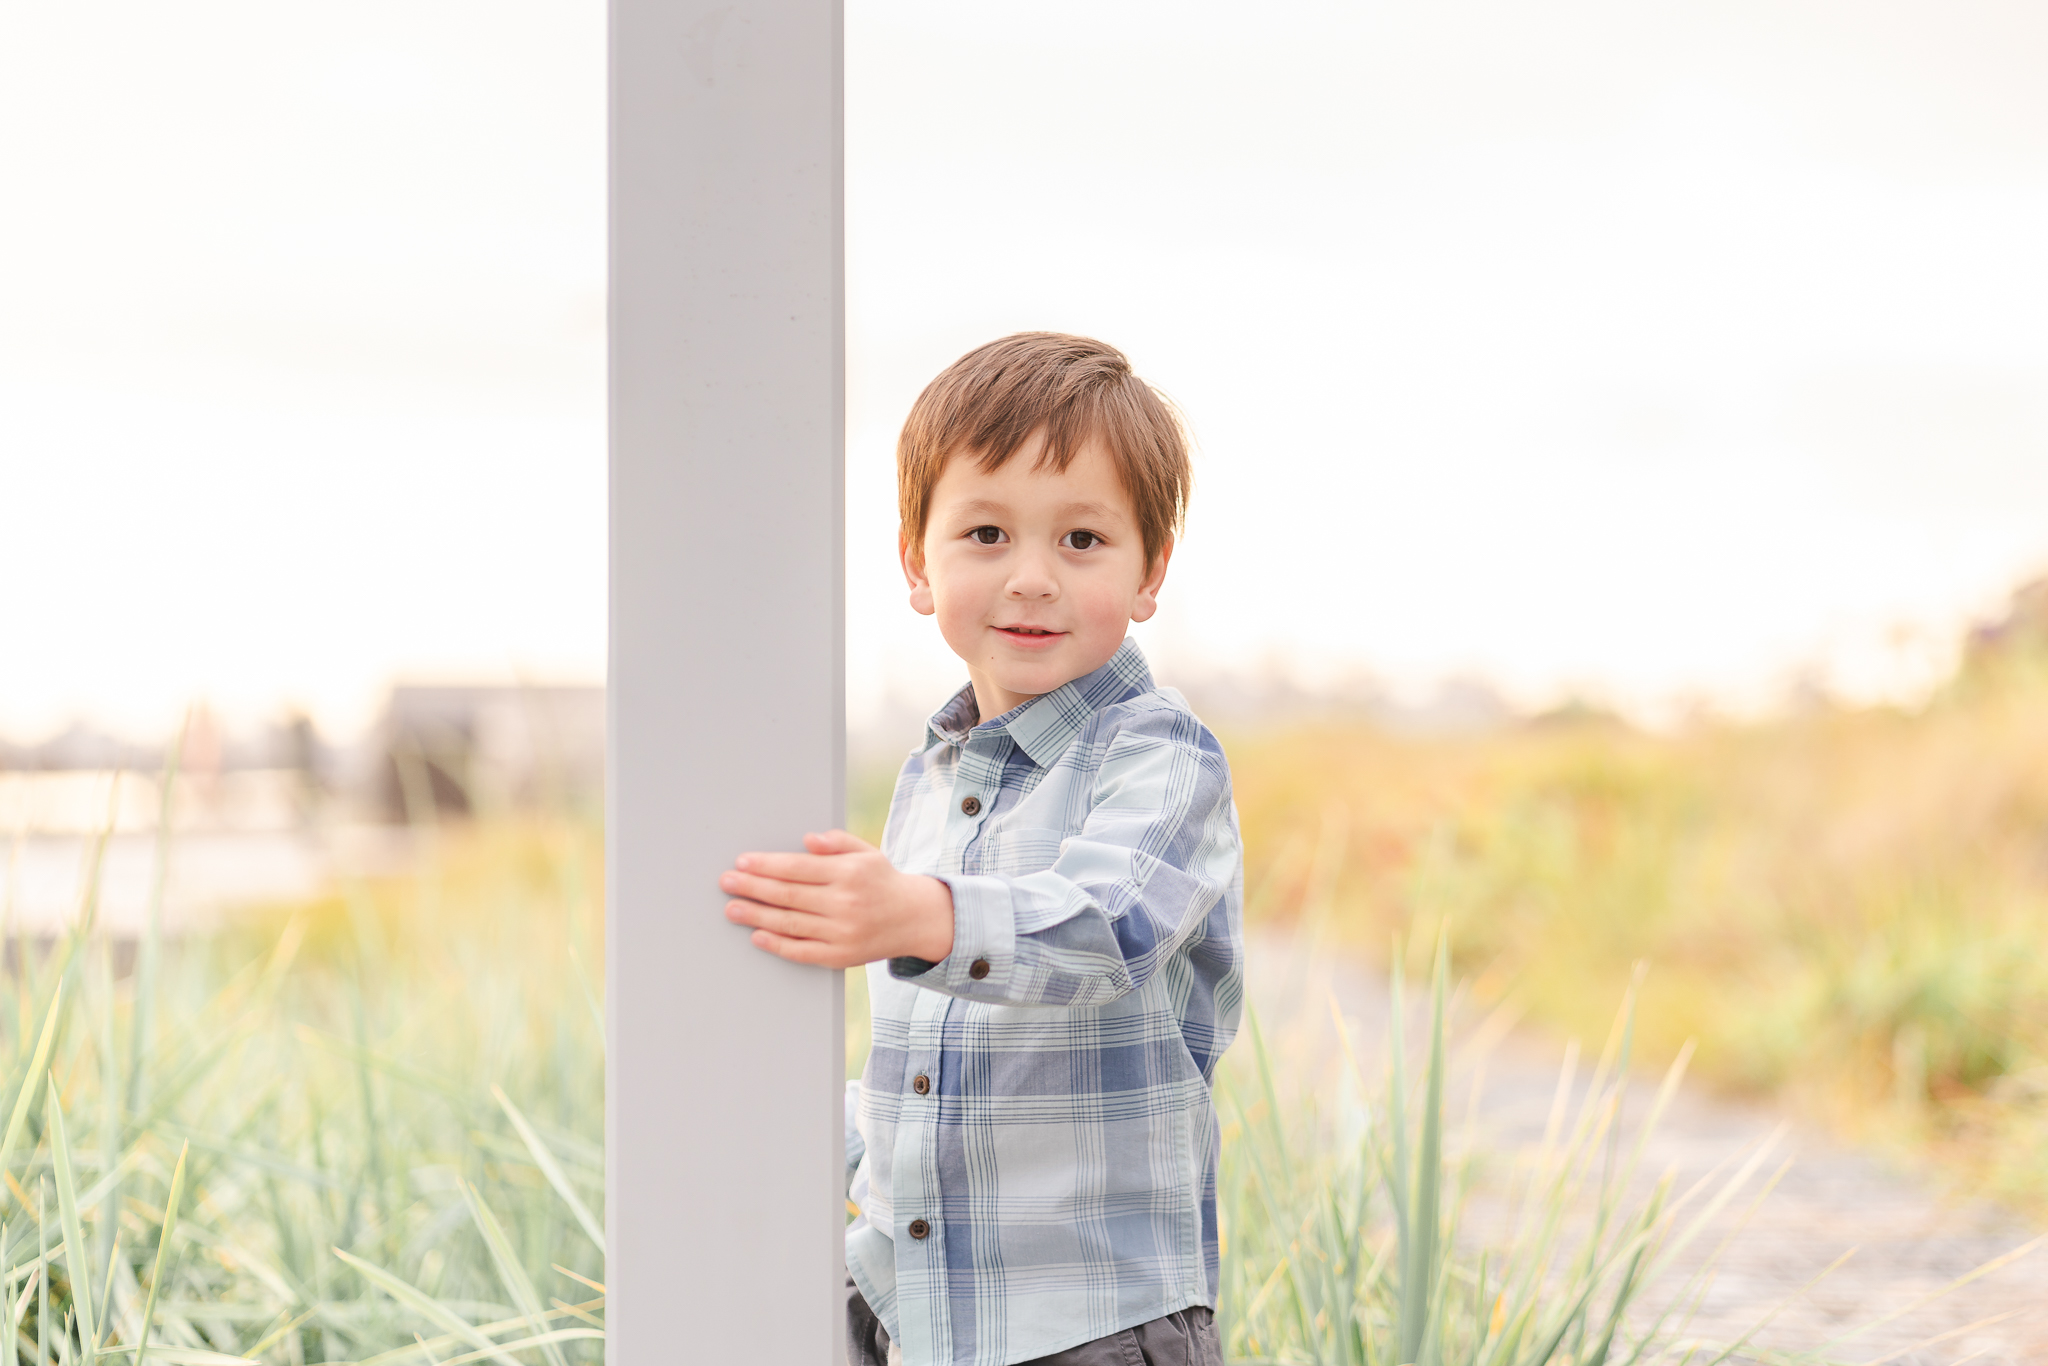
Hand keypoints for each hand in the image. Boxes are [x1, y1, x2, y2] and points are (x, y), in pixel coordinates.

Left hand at [720, 829, 954, 968]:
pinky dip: (777, 945)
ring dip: (756, 916)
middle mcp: (846, 903)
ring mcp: (843, 932)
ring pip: (790, 924)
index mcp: (850, 873)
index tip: (742, 862)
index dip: (766, 865)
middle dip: (752, 887)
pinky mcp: (841, 957)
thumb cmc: (882, 881)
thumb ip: (838, 843)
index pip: (798, 868)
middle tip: (726, 882)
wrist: (916, 919)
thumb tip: (807, 839)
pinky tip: (757, 936)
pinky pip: (802, 952)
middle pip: (788, 895)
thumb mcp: (867, 853)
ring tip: (732, 909)